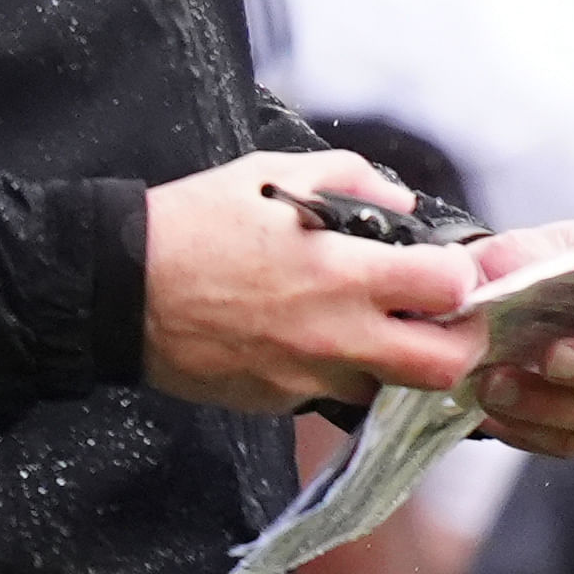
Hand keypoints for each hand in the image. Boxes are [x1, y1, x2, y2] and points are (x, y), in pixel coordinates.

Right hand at [145, 153, 484, 413]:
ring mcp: (302, 377)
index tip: (448, 268)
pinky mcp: (272, 402)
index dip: (461, 278)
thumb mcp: (278, 172)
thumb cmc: (194, 223)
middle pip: (441, 369)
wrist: (111, 288)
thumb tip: (404, 208)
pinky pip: (329, 395)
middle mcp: (333, 336)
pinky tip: (317, 339)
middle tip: (443, 318)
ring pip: (386, 390)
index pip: (450, 292)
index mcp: (343, 274)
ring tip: (381, 327)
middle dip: (458, 344)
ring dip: (397, 363)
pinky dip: (340, 372)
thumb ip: (356, 181)